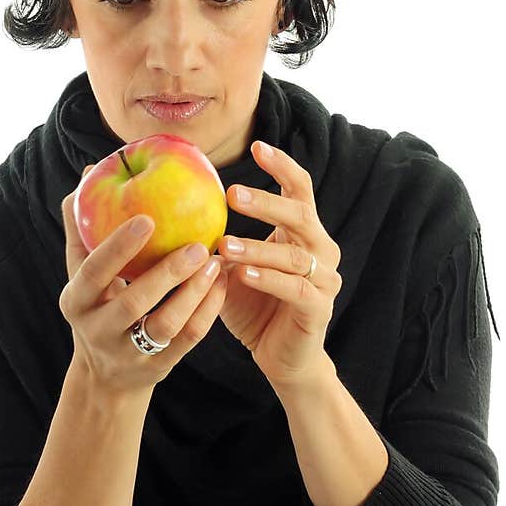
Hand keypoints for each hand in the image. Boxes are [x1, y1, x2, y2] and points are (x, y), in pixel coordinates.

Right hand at [59, 165, 228, 395]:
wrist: (105, 376)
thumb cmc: (97, 306)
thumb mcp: (82, 275)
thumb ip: (83, 227)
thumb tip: (90, 173)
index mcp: (76, 301)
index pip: (92, 272)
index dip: (118, 247)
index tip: (148, 218)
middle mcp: (97, 330)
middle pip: (132, 302)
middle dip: (166, 273)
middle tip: (198, 244)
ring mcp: (129, 353)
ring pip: (164, 325)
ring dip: (193, 293)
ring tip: (215, 262)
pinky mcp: (159, 367)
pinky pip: (187, 338)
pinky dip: (207, 310)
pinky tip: (222, 283)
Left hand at [216, 141, 341, 388]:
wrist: (284, 359)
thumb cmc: (256, 308)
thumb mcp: (234, 268)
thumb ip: (221, 242)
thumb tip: (180, 213)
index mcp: (304, 233)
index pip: (300, 189)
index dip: (282, 166)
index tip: (256, 146)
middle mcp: (322, 249)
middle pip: (301, 214)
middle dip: (266, 203)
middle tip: (231, 194)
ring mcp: (325, 279)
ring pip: (295, 255)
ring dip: (257, 247)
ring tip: (224, 244)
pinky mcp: (319, 308)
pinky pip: (295, 289)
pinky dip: (269, 279)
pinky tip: (243, 274)